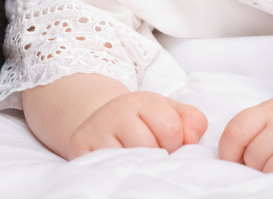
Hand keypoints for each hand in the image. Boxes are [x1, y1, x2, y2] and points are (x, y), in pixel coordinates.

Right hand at [68, 91, 207, 158]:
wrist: (102, 122)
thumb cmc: (142, 122)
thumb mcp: (170, 112)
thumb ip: (193, 121)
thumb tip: (191, 139)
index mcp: (141, 101)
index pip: (170, 128)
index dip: (174, 141)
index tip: (166, 142)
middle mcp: (114, 111)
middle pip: (147, 145)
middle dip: (155, 154)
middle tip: (149, 152)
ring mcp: (95, 131)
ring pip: (126, 157)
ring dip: (136, 164)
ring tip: (135, 158)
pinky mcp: (79, 149)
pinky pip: (104, 168)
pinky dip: (116, 170)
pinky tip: (120, 166)